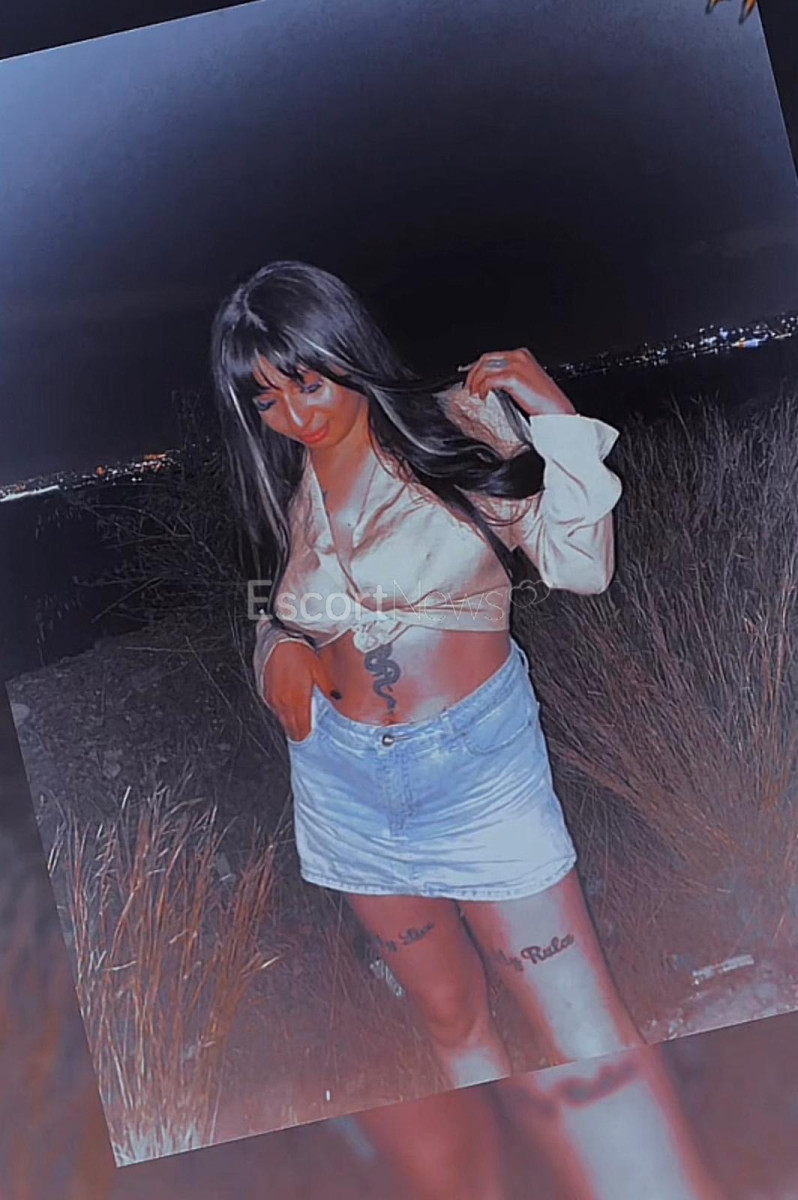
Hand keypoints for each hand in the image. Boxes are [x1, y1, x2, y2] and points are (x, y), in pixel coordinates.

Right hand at [262, 641, 335, 741]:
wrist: (277, 643)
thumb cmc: (297, 653)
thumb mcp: (319, 669)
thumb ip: (328, 687)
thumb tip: (338, 698)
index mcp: (298, 699)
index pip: (302, 728)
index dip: (307, 736)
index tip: (312, 740)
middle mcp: (283, 703)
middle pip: (291, 728)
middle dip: (299, 733)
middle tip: (307, 737)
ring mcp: (273, 699)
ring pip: (282, 720)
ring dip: (291, 724)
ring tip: (299, 726)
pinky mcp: (266, 694)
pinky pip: (275, 710)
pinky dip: (282, 713)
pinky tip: (289, 709)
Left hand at [460, 348, 575, 416]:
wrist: (556, 411)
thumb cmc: (544, 402)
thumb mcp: (525, 383)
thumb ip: (509, 378)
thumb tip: (491, 383)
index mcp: (521, 356)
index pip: (492, 357)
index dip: (478, 368)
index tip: (472, 380)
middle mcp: (518, 357)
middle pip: (485, 360)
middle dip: (473, 374)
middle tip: (469, 388)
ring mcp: (516, 366)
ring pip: (484, 369)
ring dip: (475, 382)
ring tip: (475, 394)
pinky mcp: (513, 377)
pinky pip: (489, 380)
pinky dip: (482, 388)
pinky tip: (483, 396)